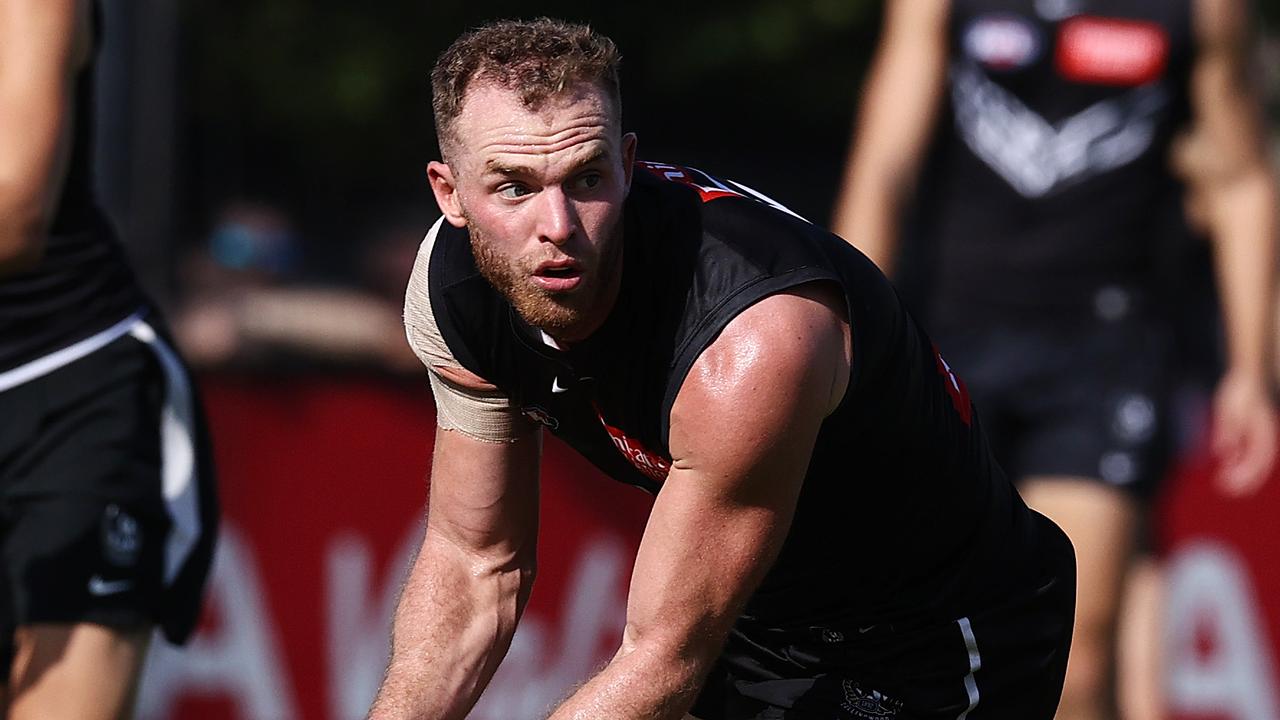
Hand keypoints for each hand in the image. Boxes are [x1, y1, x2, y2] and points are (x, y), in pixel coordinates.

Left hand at [1211, 370, 1278, 495]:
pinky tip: (1227, 465)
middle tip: (1227, 490)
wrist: (1248, 378)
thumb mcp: (1229, 410)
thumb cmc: (1239, 392)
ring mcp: (1262, 436)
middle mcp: (1266, 437)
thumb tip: (1223, 452)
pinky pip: (1250, 453)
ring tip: (1226, 483)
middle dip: (1245, 480)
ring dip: (1243, 474)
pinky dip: (1241, 462)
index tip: (1228, 484)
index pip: (1257, 460)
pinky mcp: (1254, 434)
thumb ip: (1228, 430)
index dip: (1245, 475)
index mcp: (1263, 432)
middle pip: (1259, 465)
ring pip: (1256, 461)